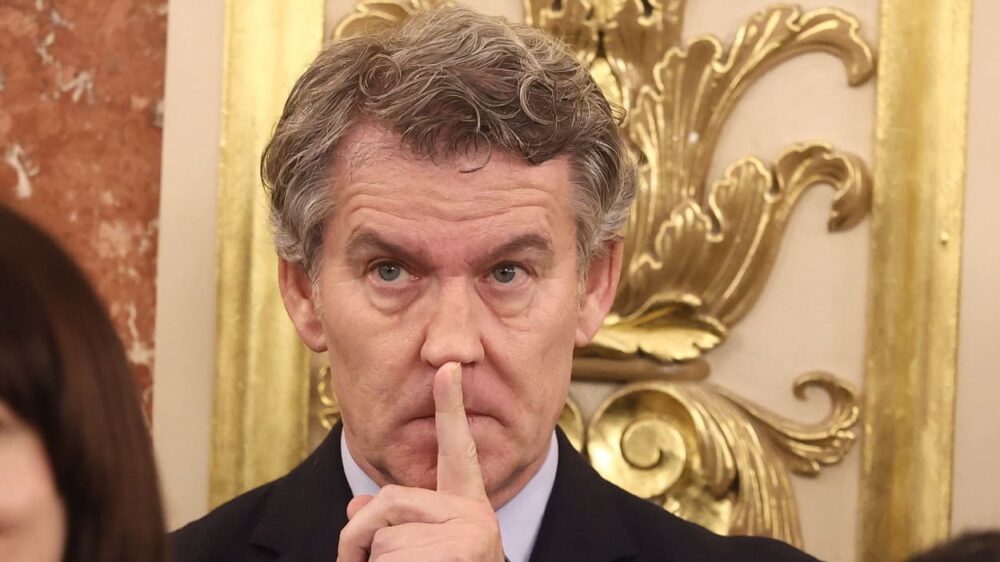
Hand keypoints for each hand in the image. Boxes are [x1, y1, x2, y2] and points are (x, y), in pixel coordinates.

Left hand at [337, 363, 504, 561]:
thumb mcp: (421, 547)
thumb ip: (392, 521)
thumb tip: (356, 506)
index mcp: (469, 508)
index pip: (457, 450)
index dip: (451, 406)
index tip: (448, 367)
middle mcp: (476, 516)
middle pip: (391, 500)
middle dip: (360, 535)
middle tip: (354, 559)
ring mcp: (471, 535)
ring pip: (384, 538)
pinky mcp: (461, 553)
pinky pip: (387, 557)